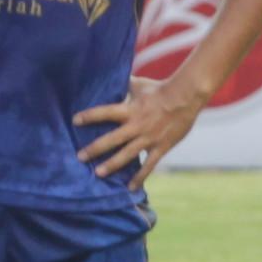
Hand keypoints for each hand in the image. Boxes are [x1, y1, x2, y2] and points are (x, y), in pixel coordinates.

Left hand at [76, 69, 207, 178]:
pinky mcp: (161, 147)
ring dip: (111, 165)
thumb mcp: (140, 84)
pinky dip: (140, 178)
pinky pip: (149, 166)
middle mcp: (137, 125)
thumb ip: (125, 83)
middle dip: (94, 149)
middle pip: (111, 139)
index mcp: (130, 110)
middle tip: (79, 157)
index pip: (105, 112)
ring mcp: (149, 138)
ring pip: (127, 155)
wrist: (186, 97)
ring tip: (98, 173)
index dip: (89, 116)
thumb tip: (113, 73)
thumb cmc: (160, 89)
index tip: (75, 120)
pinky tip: (131, 188)